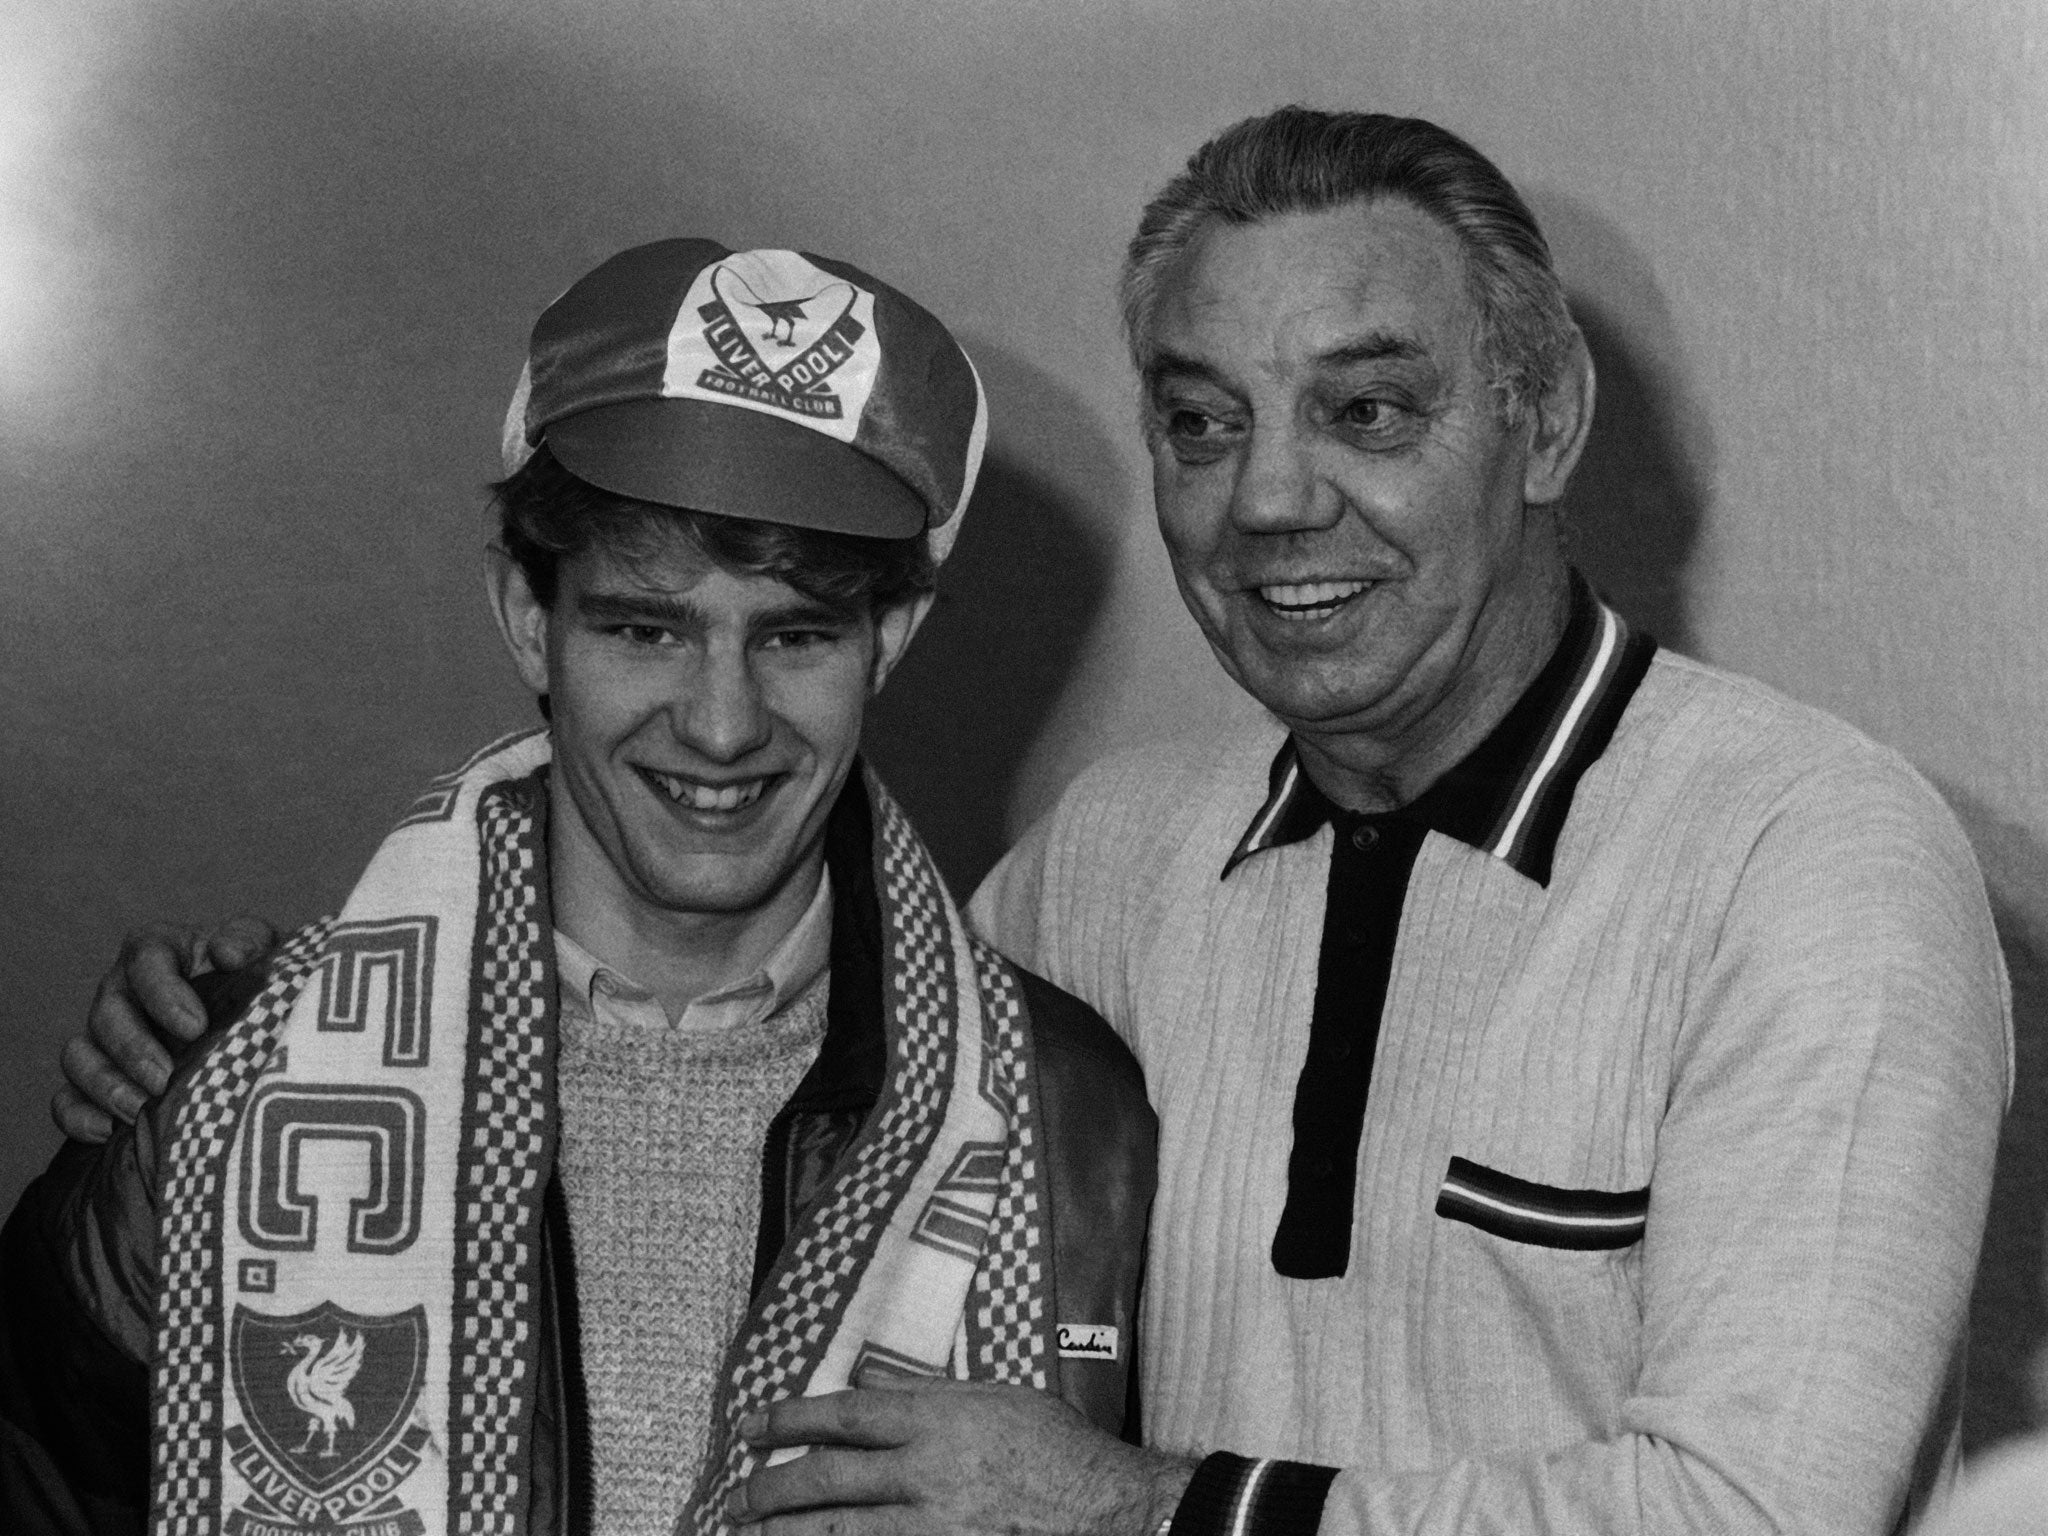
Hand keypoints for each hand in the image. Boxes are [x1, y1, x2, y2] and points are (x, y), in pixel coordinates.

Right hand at [50, 917, 279, 1141]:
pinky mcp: (96, 1079)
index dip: (164, 995)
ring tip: (140, 1110)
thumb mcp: (261, 948)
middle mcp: (121, 989)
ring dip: (105, 1085)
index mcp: (157, 951)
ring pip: (79, 1056)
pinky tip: (110, 1133)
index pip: (146, 963)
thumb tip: (228, 954)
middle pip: (107, 1015)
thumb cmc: (253, 976)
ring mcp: (103, 1036)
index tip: (195, 1027)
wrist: (252, 1016)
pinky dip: (79, 1116)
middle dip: (133, 1050)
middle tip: (165, 1078)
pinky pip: (67, 1098)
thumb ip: (249, 940)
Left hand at [730, 1379, 1194, 1535]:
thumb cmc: (1057, 1448)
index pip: (844, 1416)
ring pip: (838, 1532)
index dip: (788, 1420)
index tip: (749, 1426)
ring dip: (787, 1533)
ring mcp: (933, 1526)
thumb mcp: (995, 1397)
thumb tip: (868, 1380)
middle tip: (734, 1498)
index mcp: (938, 1420)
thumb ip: (928, 1392)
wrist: (1106, 1511)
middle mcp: (927, 1473)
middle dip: (770, 1490)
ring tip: (750, 1534)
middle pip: (827, 1481)